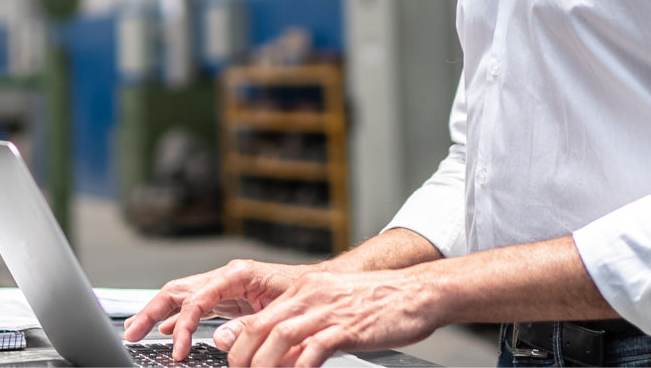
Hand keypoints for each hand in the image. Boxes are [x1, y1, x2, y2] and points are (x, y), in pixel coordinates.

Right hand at [122, 259, 311, 359]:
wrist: (322, 289)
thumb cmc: (306, 294)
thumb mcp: (280, 311)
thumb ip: (249, 325)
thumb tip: (219, 339)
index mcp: (237, 274)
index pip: (197, 298)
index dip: (182, 325)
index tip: (177, 350)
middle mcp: (226, 277)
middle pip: (178, 290)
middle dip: (151, 311)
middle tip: (131, 333)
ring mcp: (225, 287)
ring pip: (181, 296)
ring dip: (157, 312)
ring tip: (136, 330)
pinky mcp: (228, 298)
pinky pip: (194, 306)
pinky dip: (177, 318)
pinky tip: (165, 330)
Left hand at [213, 269, 437, 366]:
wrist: (416, 292)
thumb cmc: (377, 303)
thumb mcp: (333, 306)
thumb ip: (305, 324)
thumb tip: (277, 350)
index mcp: (304, 290)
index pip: (258, 316)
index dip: (240, 343)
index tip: (234, 363)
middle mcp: (311, 295)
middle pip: (261, 327)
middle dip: (244, 357)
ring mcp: (329, 310)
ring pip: (280, 336)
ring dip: (265, 364)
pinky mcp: (348, 327)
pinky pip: (315, 349)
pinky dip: (299, 367)